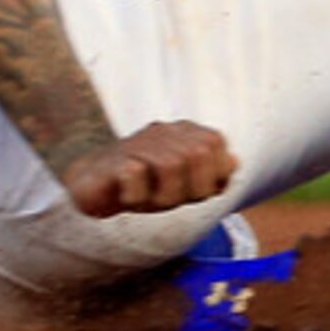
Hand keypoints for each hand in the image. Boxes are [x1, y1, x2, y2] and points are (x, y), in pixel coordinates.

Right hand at [60, 121, 235, 218]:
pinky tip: (127, 196)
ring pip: (170, 165)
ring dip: (163, 195)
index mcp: (184, 133)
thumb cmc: (146, 186)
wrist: (94, 188)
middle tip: (168, 197)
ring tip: (148, 198)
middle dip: (188, 187)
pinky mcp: (111, 161)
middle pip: (196, 155)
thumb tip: (234, 161)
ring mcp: (135, 143)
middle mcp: (161, 131)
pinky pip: (135, 175)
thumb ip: (214, 174)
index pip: (216, 144)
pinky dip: (135, 195)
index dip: (210, 175)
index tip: (190, 190)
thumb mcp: (187, 186)